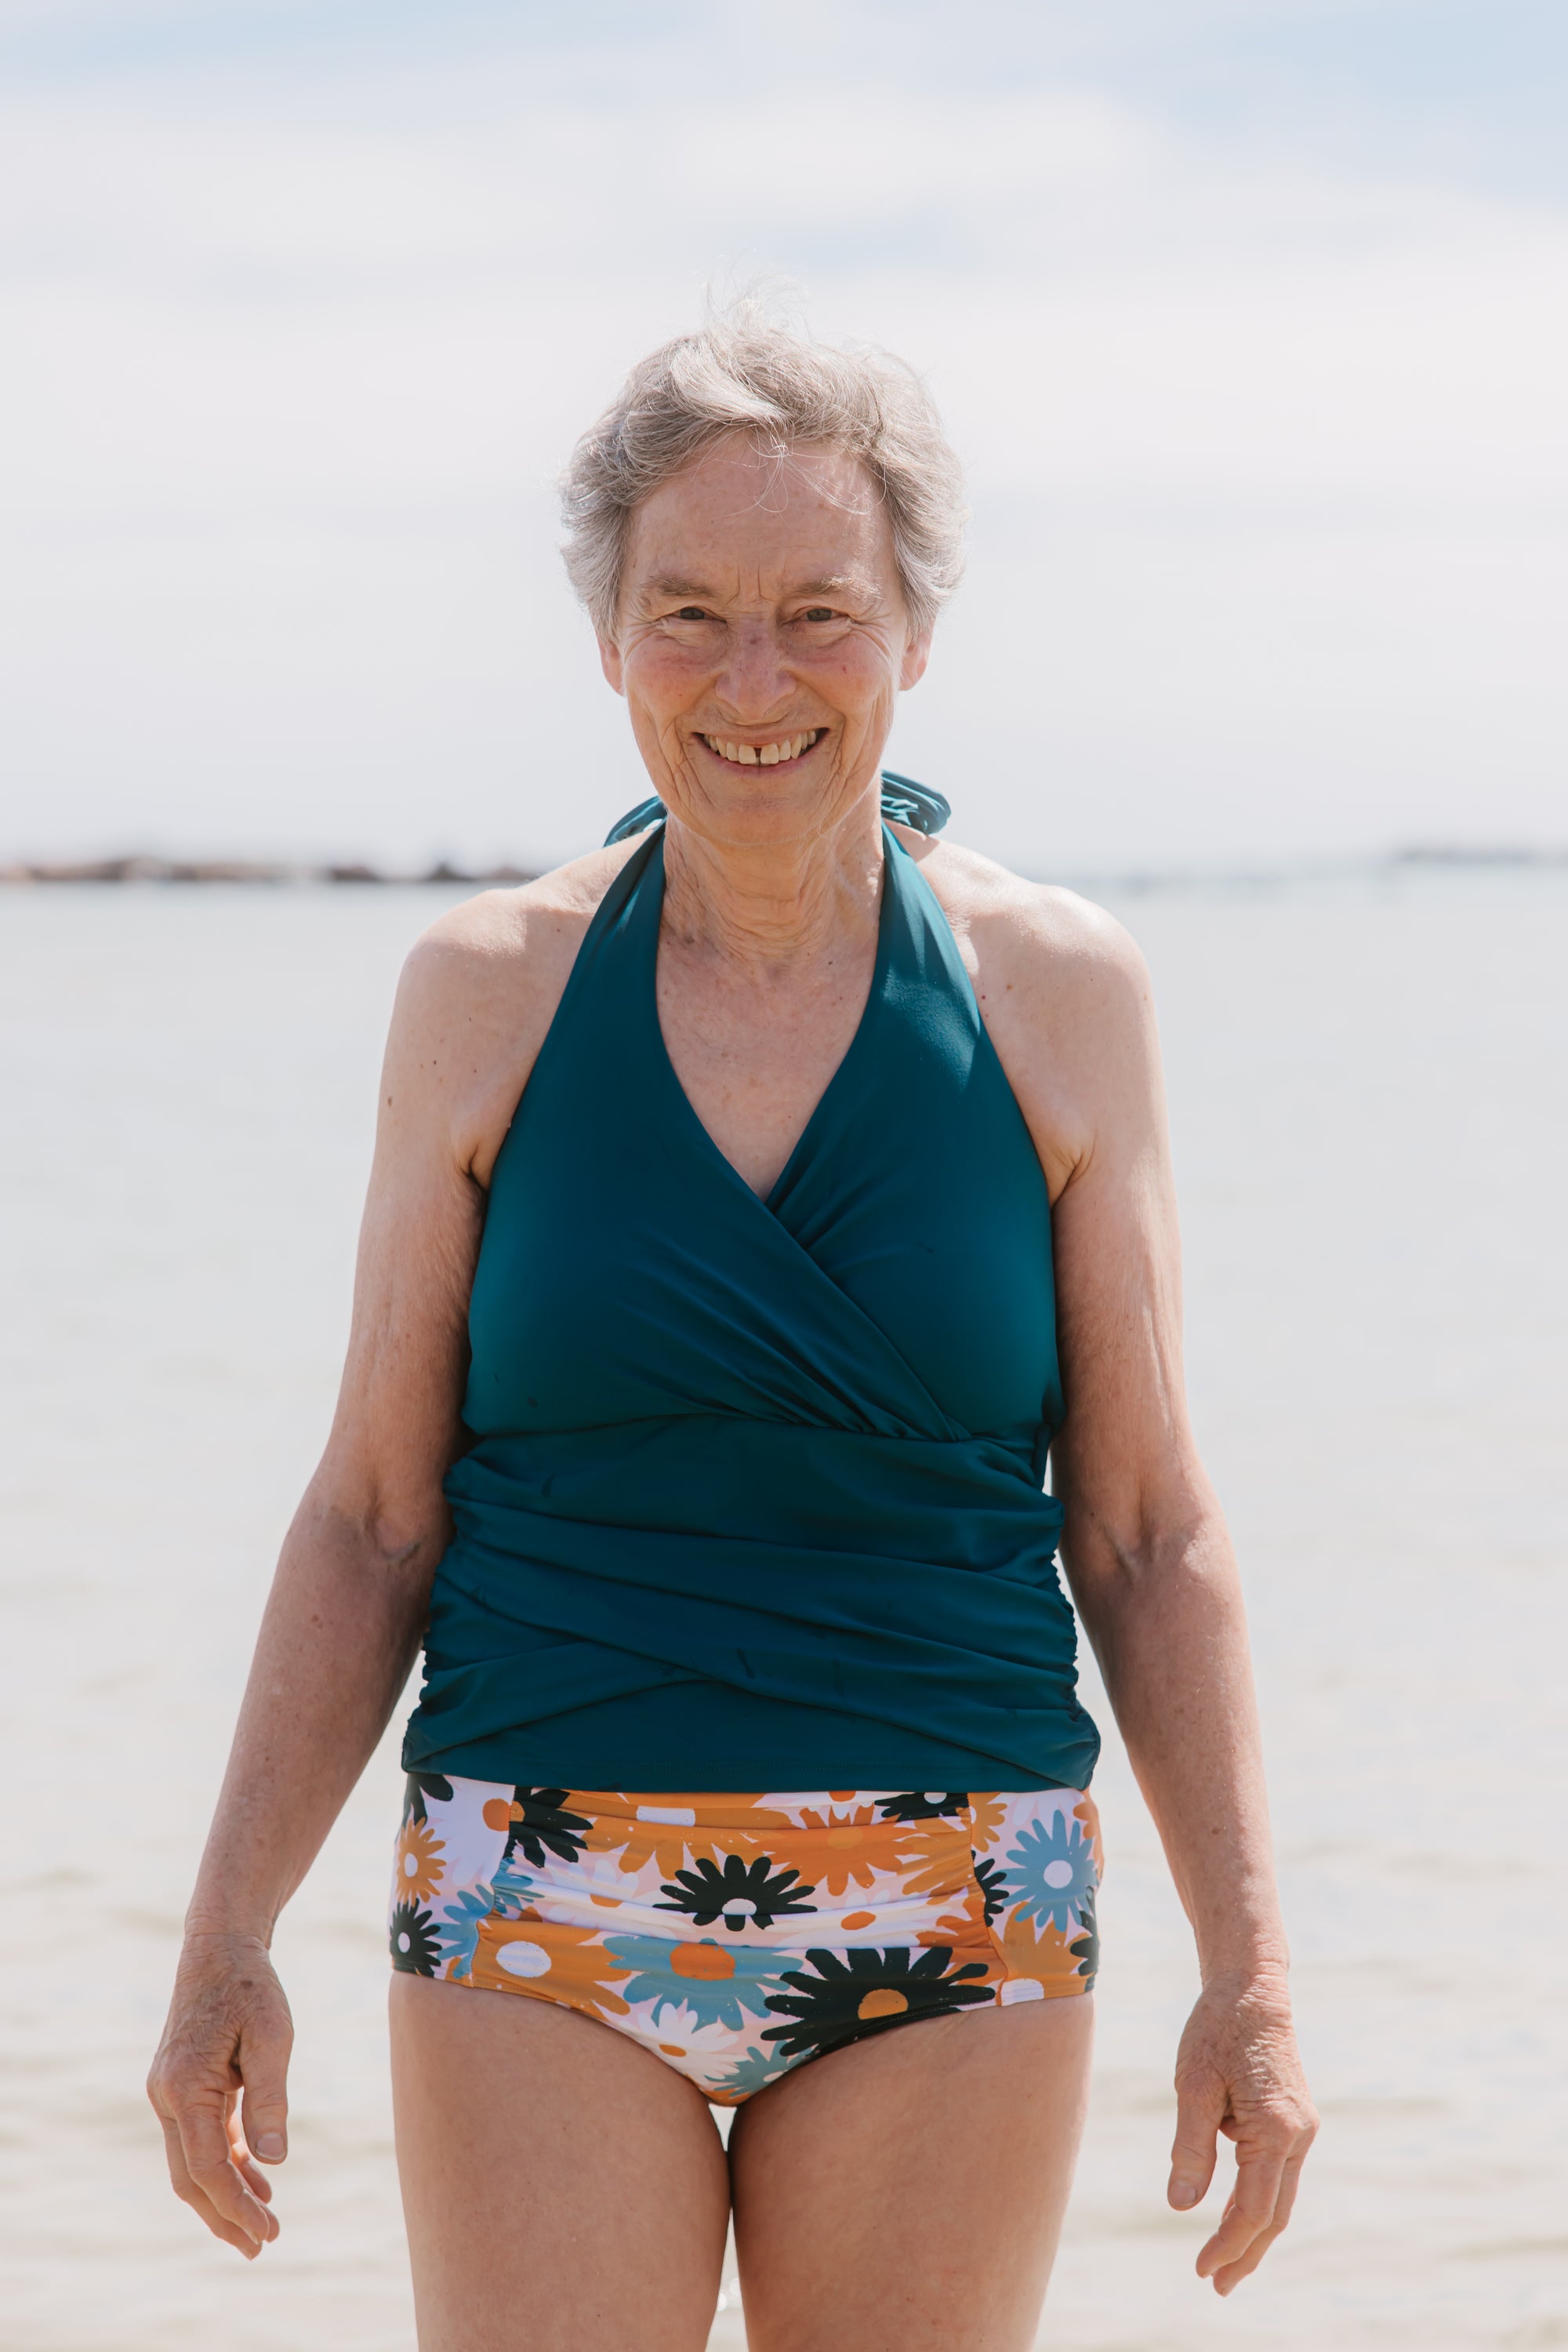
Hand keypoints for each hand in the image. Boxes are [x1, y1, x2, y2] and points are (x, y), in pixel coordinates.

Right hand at [147, 1929, 293, 2257]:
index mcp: (183, 2087)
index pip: (207, 2167)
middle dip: (225, 2215)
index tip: (267, 2232)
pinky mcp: (183, 2086)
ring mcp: (170, 2093)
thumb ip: (269, 2097)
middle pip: (192, 2177)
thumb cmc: (250, 1984)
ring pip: (194, 2161)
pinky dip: (227, 2161)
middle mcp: (167, 2096)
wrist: (221, 1945)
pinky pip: (201, 2137)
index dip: (235, 2206)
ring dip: (226, 2193)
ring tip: (265, 2221)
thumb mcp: (271, 2035)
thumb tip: (273, 2160)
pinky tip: (258, 2175)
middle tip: (263, 2246)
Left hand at [1167, 1968, 1317, 2293]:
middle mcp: (1299, 2134)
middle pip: (1274, 2213)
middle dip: (1245, 2252)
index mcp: (1276, 2128)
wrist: (1251, 1987)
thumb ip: (1190, 2148)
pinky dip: (1255, 2197)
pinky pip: (1276, 2172)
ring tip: (1222, 2263)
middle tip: (1215, 2285)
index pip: (1254, 2208)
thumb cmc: (1216, 2030)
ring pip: (1279, 2196)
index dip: (1229, 2245)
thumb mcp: (1192, 2086)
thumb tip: (1181, 2206)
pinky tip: (1230, 2212)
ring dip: (1251, 2230)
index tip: (1203, 2271)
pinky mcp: (1294, 2119)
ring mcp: (1302, 2127)